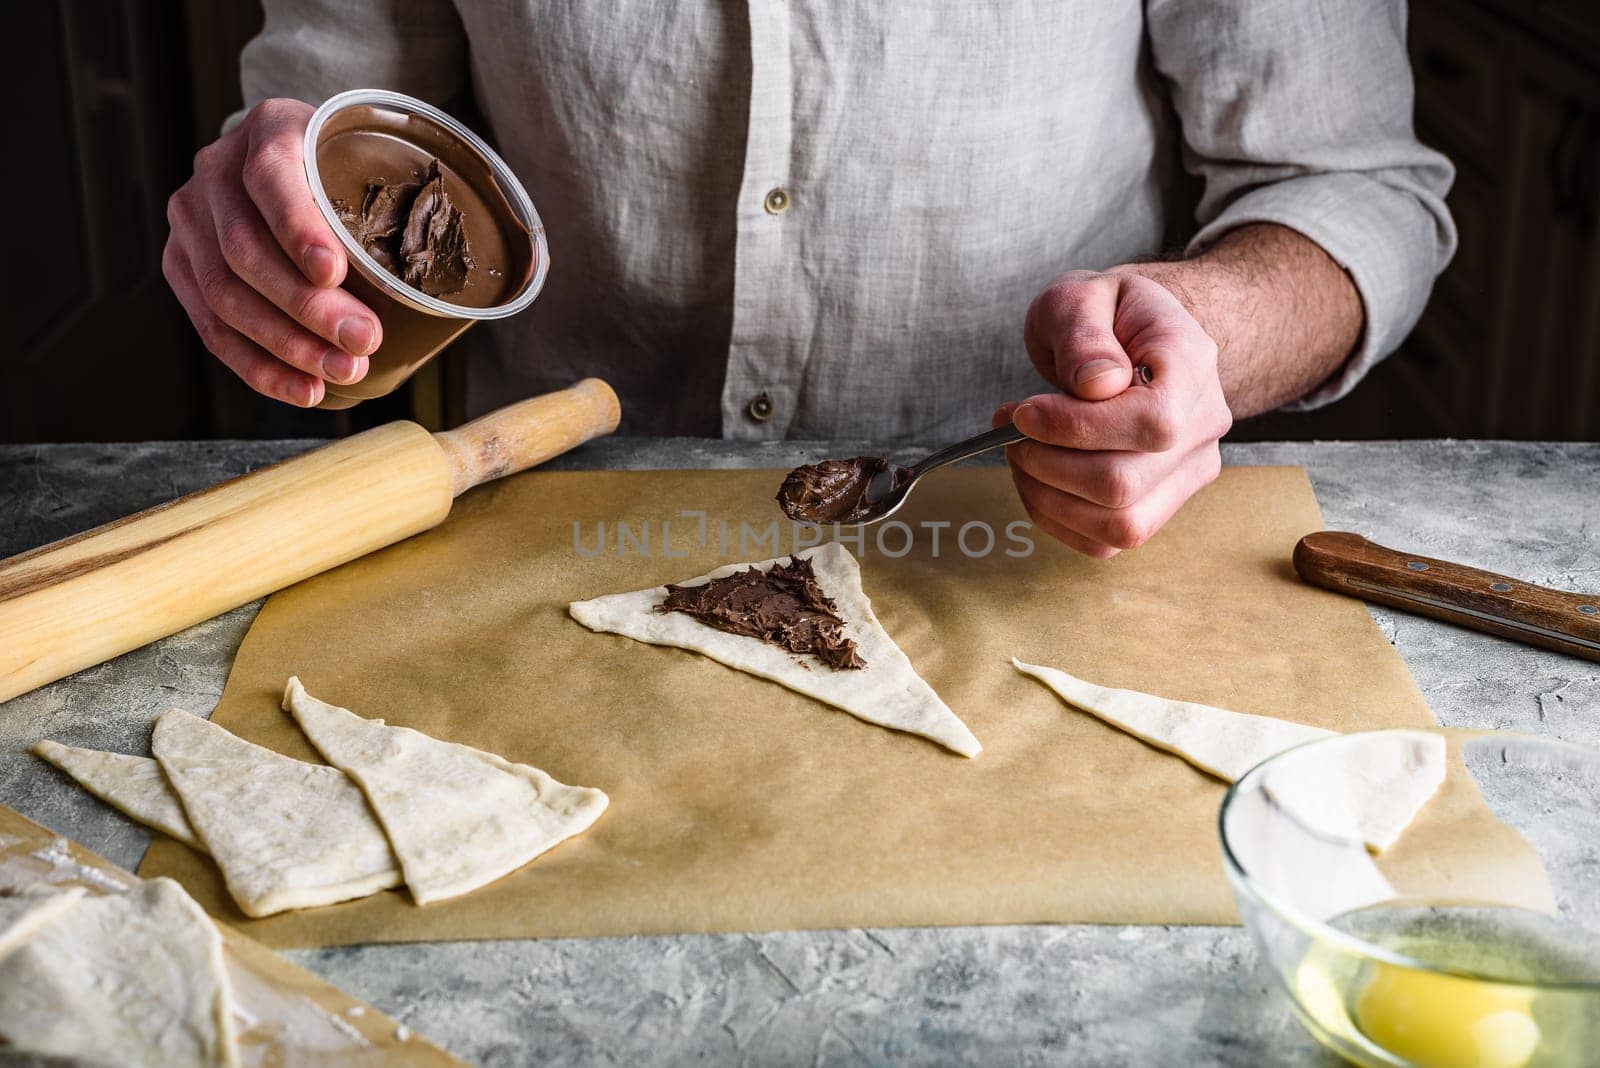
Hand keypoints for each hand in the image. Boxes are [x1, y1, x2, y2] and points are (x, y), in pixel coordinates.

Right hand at [163, 99, 379, 406]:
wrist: (293, 164)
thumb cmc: (347, 174)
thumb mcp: (369, 168)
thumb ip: (385, 207)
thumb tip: (431, 290)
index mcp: (270, 131)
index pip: (271, 179)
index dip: (299, 230)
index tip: (335, 273)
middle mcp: (218, 171)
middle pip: (246, 250)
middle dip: (308, 308)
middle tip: (363, 341)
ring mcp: (193, 220)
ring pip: (225, 296)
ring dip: (288, 345)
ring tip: (342, 371)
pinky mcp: (182, 265)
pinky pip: (213, 328)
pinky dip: (261, 367)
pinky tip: (304, 389)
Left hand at [995, 270, 1232, 557]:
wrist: (1132, 336)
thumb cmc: (1107, 314)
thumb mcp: (1084, 296)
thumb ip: (1085, 333)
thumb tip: (1096, 385)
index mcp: (1193, 365)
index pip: (1152, 424)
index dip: (1076, 428)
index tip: (1023, 411)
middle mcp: (1203, 427)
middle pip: (1124, 484)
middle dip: (1046, 463)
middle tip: (1010, 429)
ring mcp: (1188, 471)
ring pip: (1120, 525)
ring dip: (1047, 497)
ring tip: (1019, 454)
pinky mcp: (1161, 502)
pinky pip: (1108, 540)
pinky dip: (1057, 518)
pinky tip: (1036, 479)